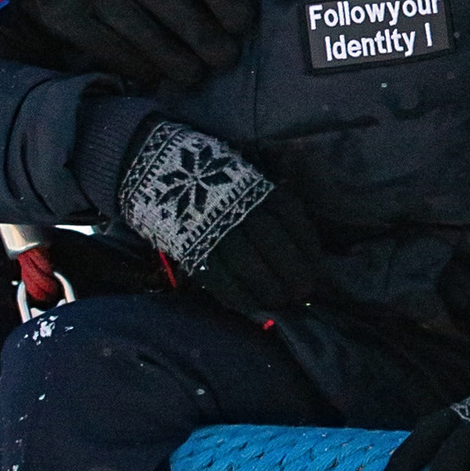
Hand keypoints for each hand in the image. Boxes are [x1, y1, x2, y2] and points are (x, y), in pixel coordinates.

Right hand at [0, 0, 253, 85]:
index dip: (231, 11)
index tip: (240, 26)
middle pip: (184, 19)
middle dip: (213, 47)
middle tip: (225, 59)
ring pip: (150, 42)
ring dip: (179, 65)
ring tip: (193, 74)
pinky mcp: (65, 13)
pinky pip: (111, 51)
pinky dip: (138, 67)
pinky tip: (154, 72)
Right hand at [116, 119, 323, 316]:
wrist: (152, 165)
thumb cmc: (207, 171)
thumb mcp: (243, 172)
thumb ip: (266, 197)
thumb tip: (294, 231)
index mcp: (256, 187)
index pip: (291, 218)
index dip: (307, 246)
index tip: (316, 264)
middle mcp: (240, 209)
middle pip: (276, 247)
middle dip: (294, 273)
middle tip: (303, 292)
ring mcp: (215, 230)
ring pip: (251, 267)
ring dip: (270, 289)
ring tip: (280, 301)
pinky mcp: (191, 249)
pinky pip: (220, 280)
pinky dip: (238, 296)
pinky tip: (251, 305)